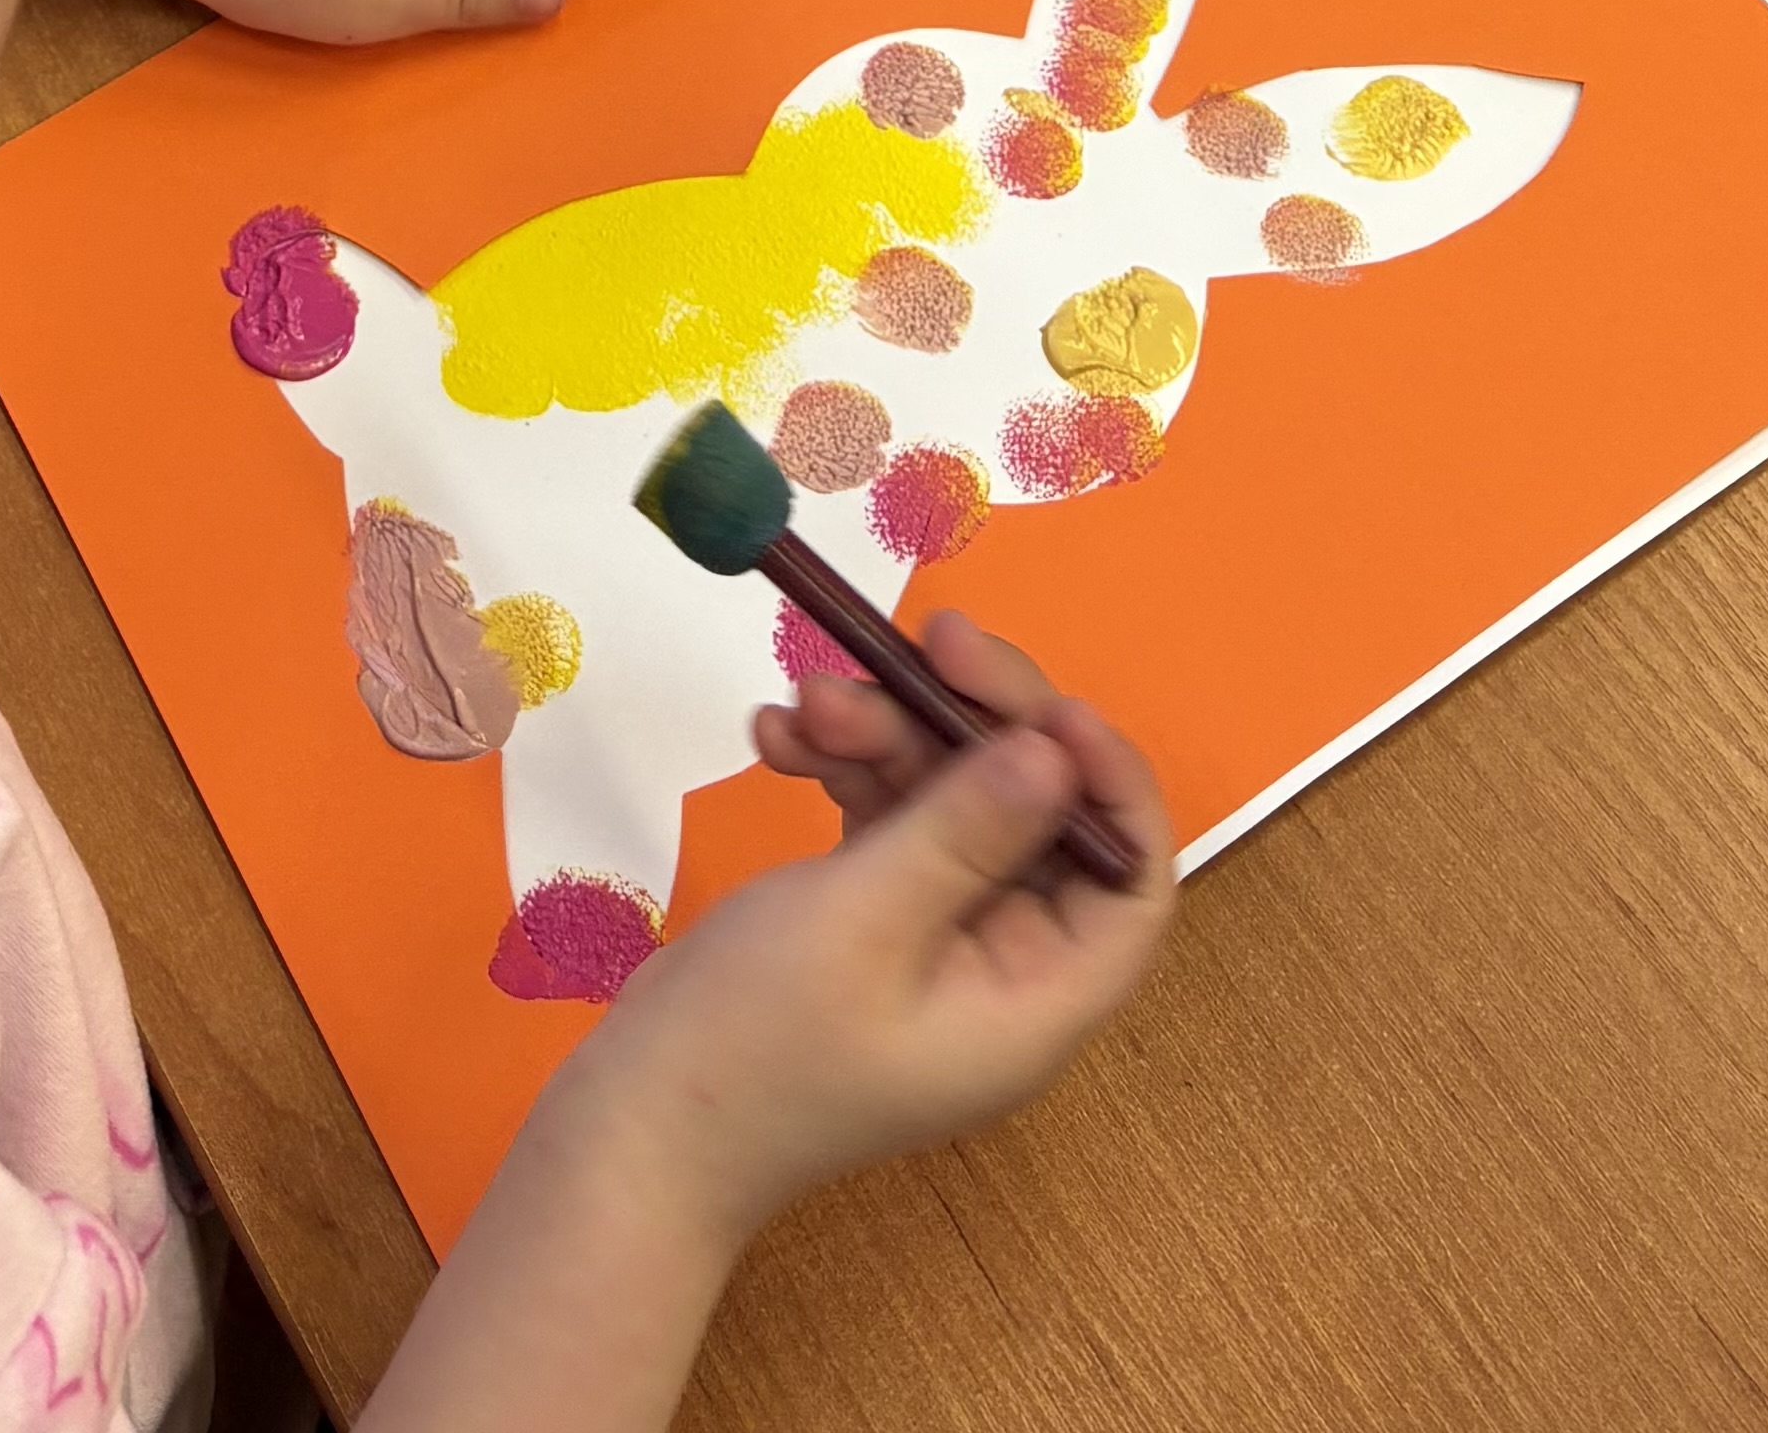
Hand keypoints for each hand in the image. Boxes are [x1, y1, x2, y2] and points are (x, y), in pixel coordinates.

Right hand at [582, 613, 1174, 1240]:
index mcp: (1033, 998)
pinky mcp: (869, 916)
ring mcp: (931, 938)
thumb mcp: (865, 919)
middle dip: (970, 722)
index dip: (1108, 783)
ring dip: (886, 734)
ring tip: (808, 705)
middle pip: (1033, 813)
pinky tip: (778, 740)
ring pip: (949, 796)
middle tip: (923, 639)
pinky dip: (843, 768)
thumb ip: (966, 828)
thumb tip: (1059, 755)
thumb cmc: (759, 1042)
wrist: (637, 1128)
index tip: (1044, 707)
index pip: (1130, 882)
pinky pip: (886, 815)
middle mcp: (1000, 965)